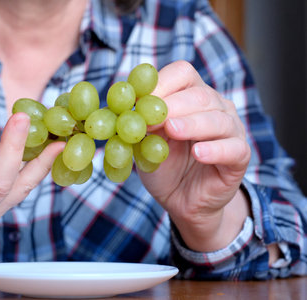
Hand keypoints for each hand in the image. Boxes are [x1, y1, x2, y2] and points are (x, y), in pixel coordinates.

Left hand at [138, 61, 250, 251]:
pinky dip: (215, 149)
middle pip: (200, 95)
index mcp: (191, 96)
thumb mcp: (145, 142)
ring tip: (172, 130)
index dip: (161, 84)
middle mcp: (216, 107)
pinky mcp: (240, 156)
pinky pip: (233, 149)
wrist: (181, 200)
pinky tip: (198, 153)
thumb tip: (125, 107)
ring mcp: (232, 130)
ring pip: (218, 119)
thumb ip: (140, 125)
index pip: (182, 74)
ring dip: (192, 124)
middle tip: (153, 119)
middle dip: (173, 106)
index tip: (139, 100)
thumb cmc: (164, 165)